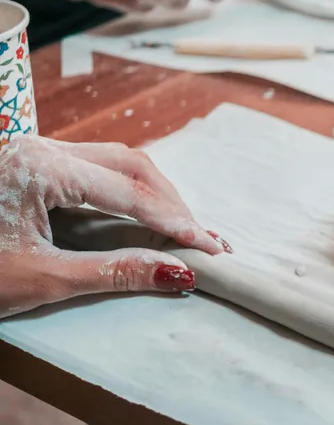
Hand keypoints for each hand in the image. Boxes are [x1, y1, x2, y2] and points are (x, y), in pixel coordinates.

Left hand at [0, 136, 230, 318]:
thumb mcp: (40, 278)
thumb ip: (114, 272)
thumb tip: (176, 274)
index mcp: (42, 168)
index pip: (131, 193)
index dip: (178, 224)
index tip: (212, 250)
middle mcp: (40, 146)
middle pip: (130, 163)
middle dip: (171, 202)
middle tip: (202, 239)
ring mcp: (33, 150)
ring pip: (114, 160)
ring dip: (152, 192)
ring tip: (179, 228)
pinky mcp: (29, 163)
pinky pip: (93, 167)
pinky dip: (125, 190)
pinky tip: (140, 214)